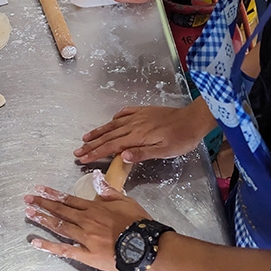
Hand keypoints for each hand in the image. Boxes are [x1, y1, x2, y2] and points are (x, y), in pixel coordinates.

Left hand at [24, 184, 152, 270]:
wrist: (144, 244)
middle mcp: (86, 220)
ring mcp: (84, 237)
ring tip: (29, 213)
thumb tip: (97, 177)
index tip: (40, 189)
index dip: (53, 194)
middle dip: (43, 203)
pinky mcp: (85, 254)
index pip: (70, 199)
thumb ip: (108, 191)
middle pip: (61, 211)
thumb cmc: (137, 222)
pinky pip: (64, 249)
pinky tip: (35, 242)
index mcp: (95, 208)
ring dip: (43, 219)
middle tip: (28, 198)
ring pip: (59, 227)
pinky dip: (49, 246)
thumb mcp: (126, 201)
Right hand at [74, 100, 216, 163]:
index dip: (96, 153)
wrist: (193, 119)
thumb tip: (122, 157)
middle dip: (92, 144)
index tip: (82, 158)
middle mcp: (134, 125)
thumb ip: (143, 153)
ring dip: (99, 131)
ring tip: (86, 137)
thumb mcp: (164, 151)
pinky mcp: (145, 111)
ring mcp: (139, 116)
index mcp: (137, 136)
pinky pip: (126, 112)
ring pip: (114, 124)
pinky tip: (112, 120)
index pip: (112, 146)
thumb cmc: (181, 138)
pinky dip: (116, 117)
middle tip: (77, 151)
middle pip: (109, 135)